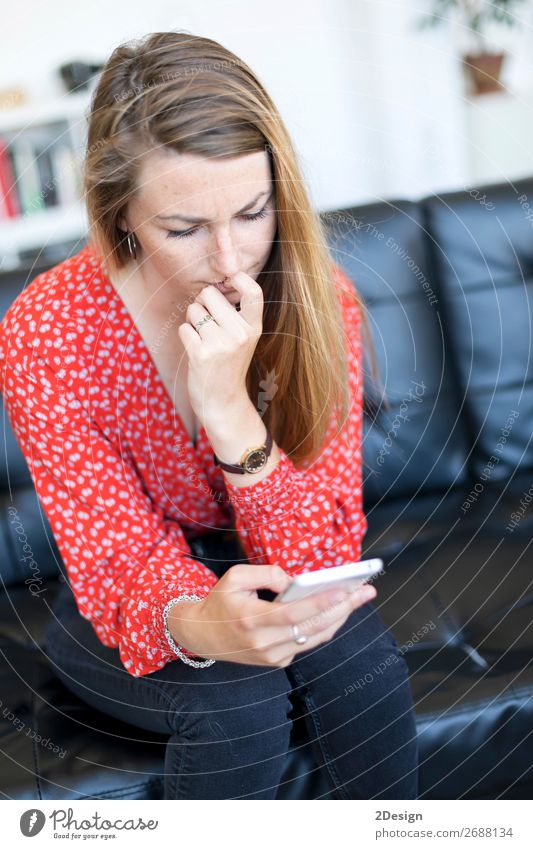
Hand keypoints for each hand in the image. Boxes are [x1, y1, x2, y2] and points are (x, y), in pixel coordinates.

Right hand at [168, 564, 377, 666]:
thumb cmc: (220, 601)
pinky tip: (339, 608)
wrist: (202, 635)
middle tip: (367, 591)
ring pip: (316, 637)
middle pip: (312, 628)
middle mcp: (264, 643)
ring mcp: (272, 657)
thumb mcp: (235, 577)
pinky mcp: (278, 662)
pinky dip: (325, 625)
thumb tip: (296, 582)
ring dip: (340, 617)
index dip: (321, 603)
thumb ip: (268, 574)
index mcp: (251, 620)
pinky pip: (308, 642)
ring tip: (360, 597)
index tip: (345, 590)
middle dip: (344, 609)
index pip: (293, 614)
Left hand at [177, 272, 263, 423]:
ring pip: (193, 310)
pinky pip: (184, 328)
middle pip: (210, 294)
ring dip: (192, 321)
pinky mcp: (201, 354)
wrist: (223, 402)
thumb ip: (235, 314)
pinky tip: (195, 350)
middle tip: (206, 321)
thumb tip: (213, 285)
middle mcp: (240, 334)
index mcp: (253, 328)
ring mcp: (221, 344)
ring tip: (202, 339)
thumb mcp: (242, 339)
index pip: (253, 292)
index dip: (239, 278)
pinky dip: (185, 336)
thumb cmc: (228, 366)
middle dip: (202, 303)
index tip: (228, 280)